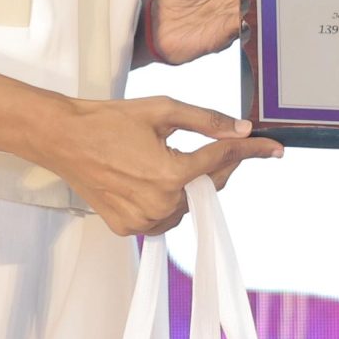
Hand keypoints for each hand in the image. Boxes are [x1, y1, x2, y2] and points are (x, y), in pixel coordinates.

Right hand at [46, 96, 282, 235]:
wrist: (63, 139)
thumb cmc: (109, 120)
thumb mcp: (162, 110)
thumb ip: (206, 121)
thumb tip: (242, 129)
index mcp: (171, 174)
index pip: (223, 161)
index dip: (252, 150)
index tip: (274, 148)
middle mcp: (160, 205)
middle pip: (210, 186)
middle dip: (221, 165)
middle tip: (223, 144)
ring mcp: (143, 221)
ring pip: (189, 205)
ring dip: (192, 185)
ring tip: (173, 158)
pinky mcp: (128, 228)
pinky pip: (164, 217)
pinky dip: (168, 200)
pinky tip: (154, 177)